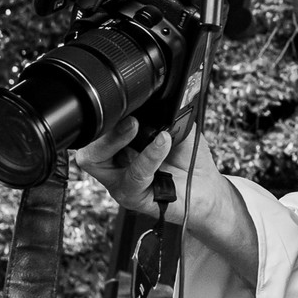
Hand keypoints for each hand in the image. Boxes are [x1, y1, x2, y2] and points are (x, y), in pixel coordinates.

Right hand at [74, 116, 216, 220]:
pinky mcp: (133, 198)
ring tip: (143, 129)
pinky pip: (134, 176)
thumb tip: (158, 100)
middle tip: (130, 121)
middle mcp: (114, 167)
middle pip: (89, 151)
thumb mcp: (178, 130)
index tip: (124, 105)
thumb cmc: (189, 161)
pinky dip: (148, 157)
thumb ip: (163, 116)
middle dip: (105, 133)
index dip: (106, 120)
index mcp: (120, 149)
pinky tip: (162, 144)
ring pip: (104, 163)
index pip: (97, 135)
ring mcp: (120, 184)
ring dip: (122, 141)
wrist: (209, 189)